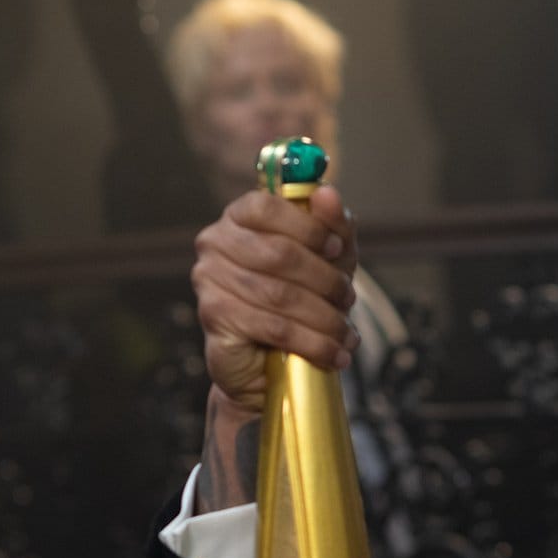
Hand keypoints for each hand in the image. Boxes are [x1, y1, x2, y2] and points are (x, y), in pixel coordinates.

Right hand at [192, 187, 358, 414]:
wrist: (270, 365)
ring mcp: (209, 280)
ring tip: (347, 335)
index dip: (308, 226)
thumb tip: (327, 193)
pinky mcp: (215, 318)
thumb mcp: (326, 261)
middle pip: (279, 253)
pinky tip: (333, 354)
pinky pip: (274, 327)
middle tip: (349, 299)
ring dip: (324, 317)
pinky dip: (313, 343)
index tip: (337, 248)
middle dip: (324, 279)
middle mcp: (215, 244)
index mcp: (238, 218)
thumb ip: (331, 225)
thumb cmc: (299, 302)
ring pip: (280, 295)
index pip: (267, 206)